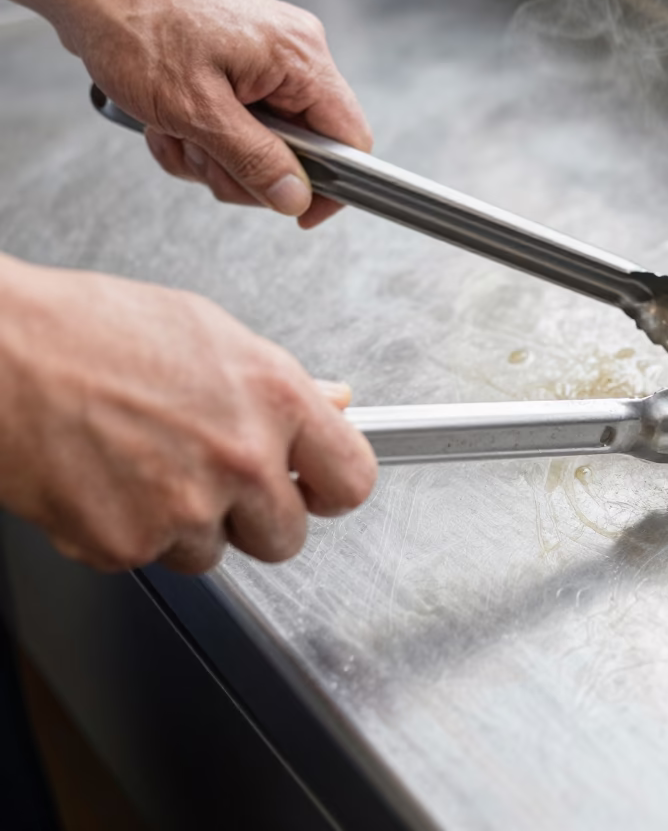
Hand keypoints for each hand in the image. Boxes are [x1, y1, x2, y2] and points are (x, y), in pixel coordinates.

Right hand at [0, 258, 376, 572]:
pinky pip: (152, 559)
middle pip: (287, 537)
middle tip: (217, 476)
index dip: (331, 487)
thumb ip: (282, 384)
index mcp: (275, 400)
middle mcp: (242, 460)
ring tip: (148, 463)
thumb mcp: (212, 335)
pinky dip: (133, 531)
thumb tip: (332, 404)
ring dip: (191, 524)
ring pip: (216, 553)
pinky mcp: (127, 547)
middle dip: (257, 516)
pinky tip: (111, 479)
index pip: (352, 481)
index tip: (316, 486)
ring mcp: (185, 510)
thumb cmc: (93, 331)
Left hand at [63, 0, 371, 228]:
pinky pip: (238, 125)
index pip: (350, 138)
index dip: (330, 185)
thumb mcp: (198, 112)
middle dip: (247, 169)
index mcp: (300, 57)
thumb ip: (256, 161)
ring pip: (264, 144)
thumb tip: (297, 197)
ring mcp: (265, 60)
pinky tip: (169, 121)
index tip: (299, 212)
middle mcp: (292, 54)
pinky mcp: (238, 66)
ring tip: (175, 130)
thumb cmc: (135, 27)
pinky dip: (201, 136)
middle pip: (303, 150)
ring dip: (214, 154)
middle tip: (204, 157)